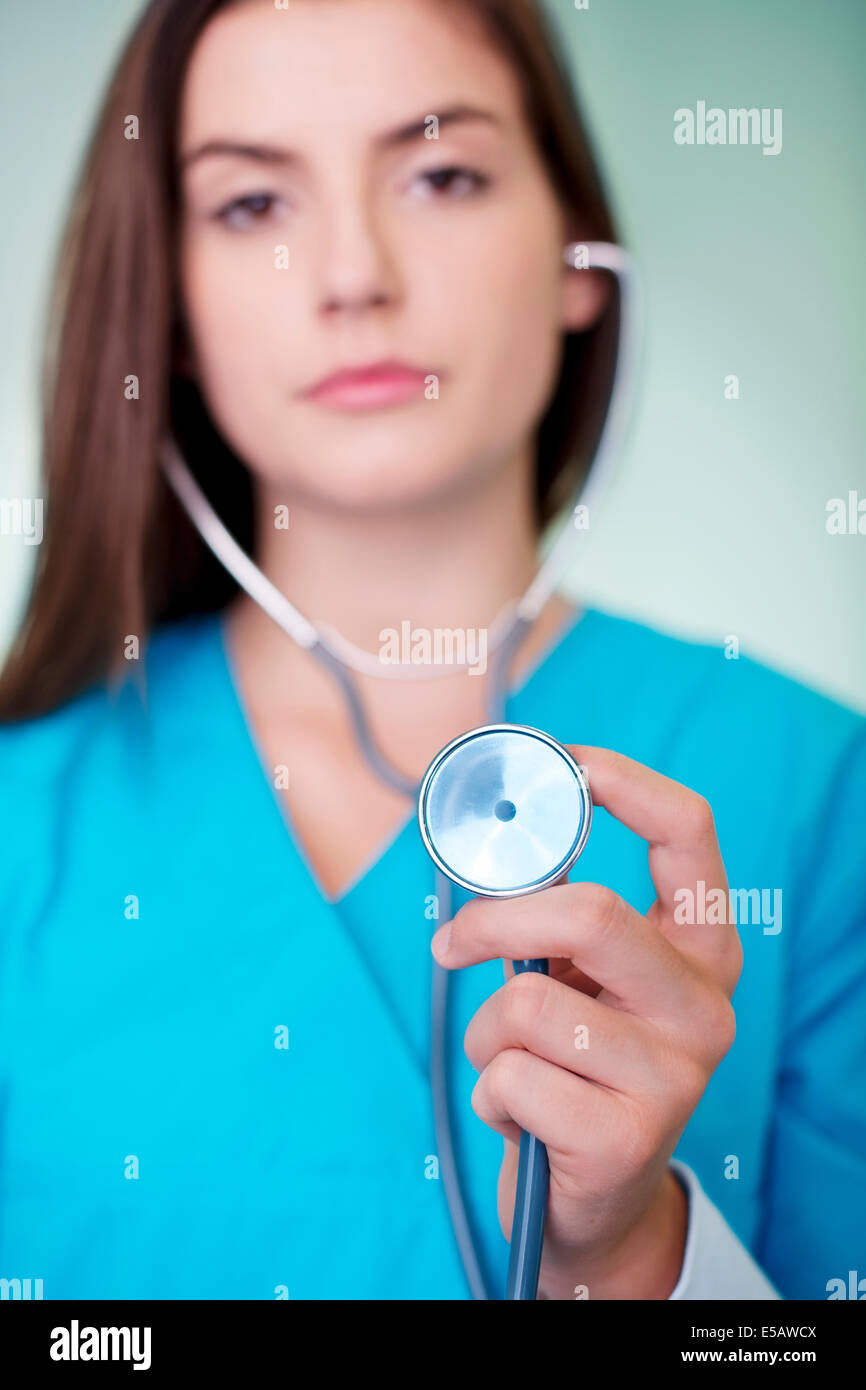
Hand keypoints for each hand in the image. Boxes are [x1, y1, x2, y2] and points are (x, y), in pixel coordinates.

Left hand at [430, 745, 742, 1298]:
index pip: (687, 828)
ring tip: (511, 1063)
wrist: (594, 1198)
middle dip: (497, 920)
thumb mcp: (576, 976)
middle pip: (591, 912)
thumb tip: (484, 837)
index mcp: (701, 942)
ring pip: (531, 1003)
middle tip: (451, 940)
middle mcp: (707, 1001)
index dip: (619, 780)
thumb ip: (550, 912)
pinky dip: (491, 1092)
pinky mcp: (630, 1137)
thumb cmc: (574, 1061)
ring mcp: (678, 1073)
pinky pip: (514, 1078)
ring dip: (488, 1034)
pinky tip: (523, 1116)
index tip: (557, 764)